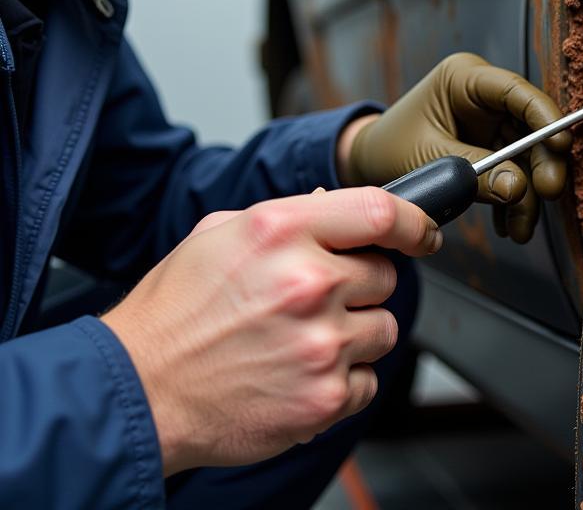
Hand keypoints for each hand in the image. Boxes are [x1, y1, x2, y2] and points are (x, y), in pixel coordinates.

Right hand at [102, 188, 439, 475]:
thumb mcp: (220, 234)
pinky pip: (369, 380)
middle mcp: (307, 282)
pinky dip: (345, 380)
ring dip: (356, 333)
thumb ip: (287, 216)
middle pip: (385, 275)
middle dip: (361, 285)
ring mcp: (319, 343)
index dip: (414, 221)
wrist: (138, 391)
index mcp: (281, 230)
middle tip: (319, 299)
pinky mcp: (323, 397)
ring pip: (384, 328)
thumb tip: (333, 206)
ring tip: (303, 339)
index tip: (424, 233)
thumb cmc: (175, 311)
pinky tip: (302, 373)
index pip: (380, 211)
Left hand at [341, 53, 569, 242]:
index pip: (514, 90)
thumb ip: (475, 173)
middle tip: (546, 192)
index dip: (543, 115)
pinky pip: (514, 172)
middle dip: (541, 162)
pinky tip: (507, 224)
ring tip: (519, 228)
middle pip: (530, 124)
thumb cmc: (391, 147)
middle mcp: (483, 97)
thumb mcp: (430, 159)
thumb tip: (520, 189)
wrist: (371, 164)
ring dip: (527, 194)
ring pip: (527, 154)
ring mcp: (490, 123)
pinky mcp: (492, 148)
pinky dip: (513, 201)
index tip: (560, 144)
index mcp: (463, 78)